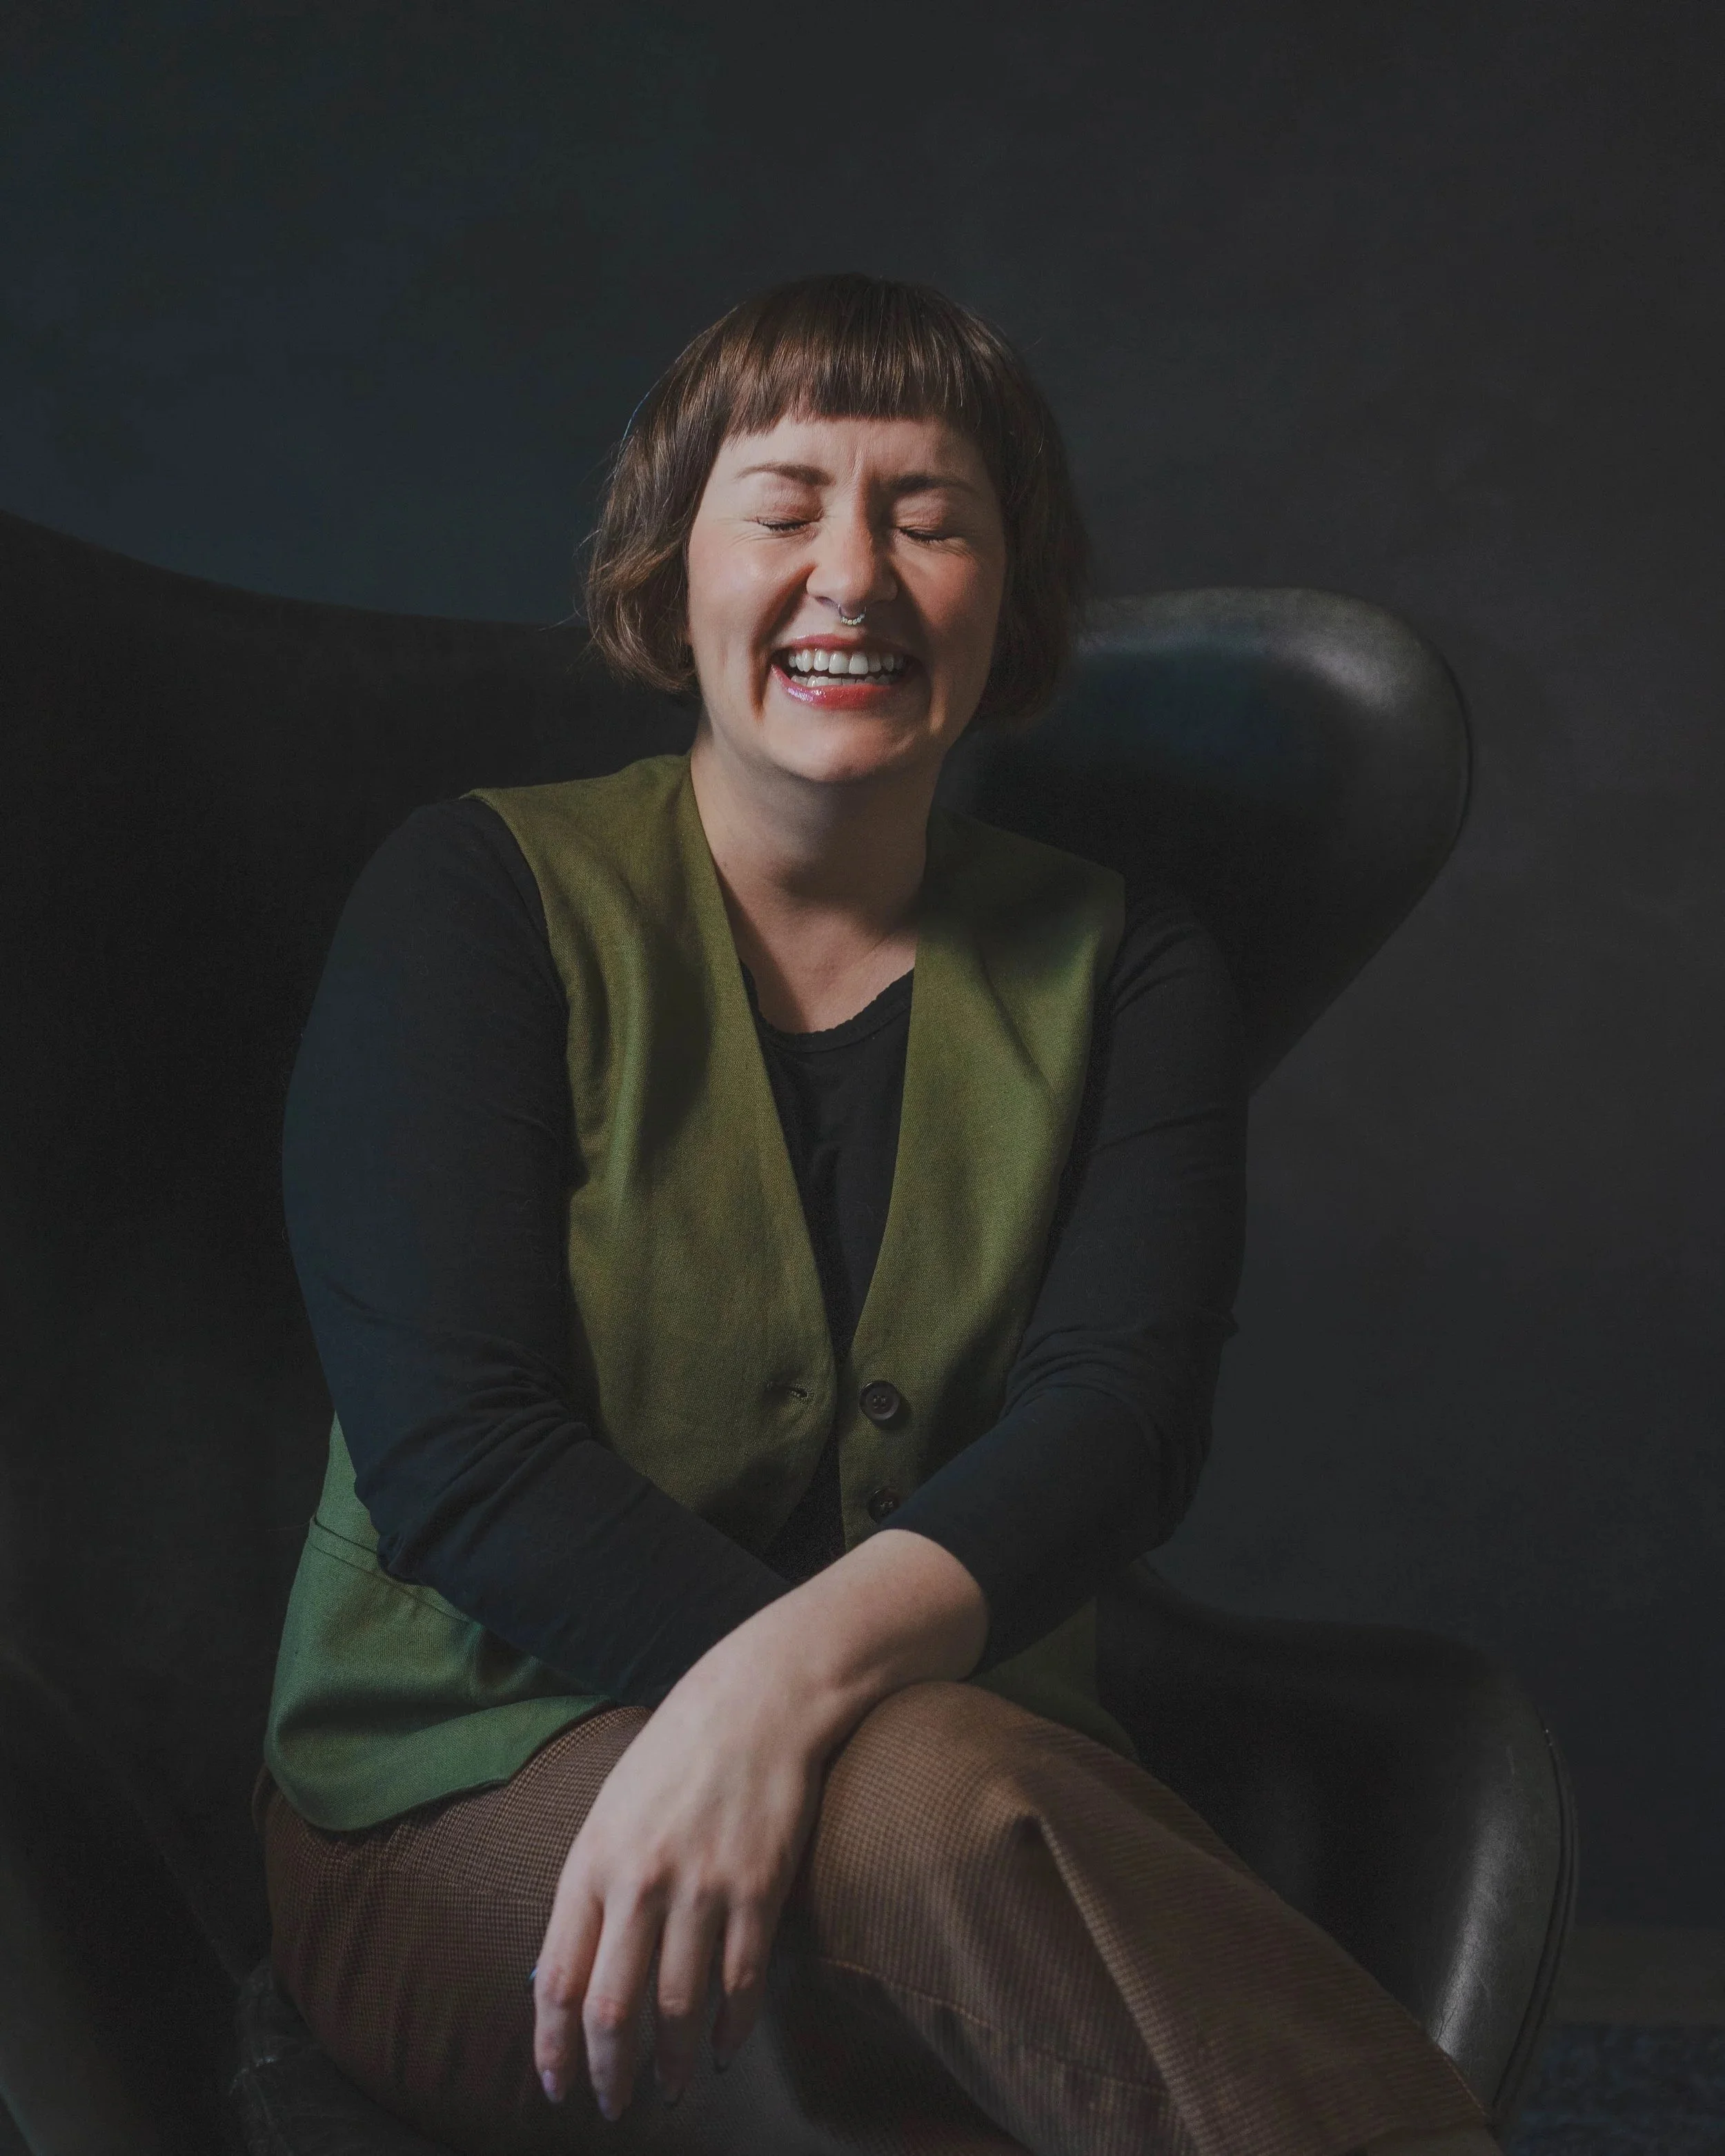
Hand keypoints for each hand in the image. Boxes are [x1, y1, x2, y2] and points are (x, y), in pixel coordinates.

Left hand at [531, 1629, 824, 2116]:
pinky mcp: (759, 1888)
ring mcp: (703, 1886)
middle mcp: (641, 1879)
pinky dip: (730, 2029)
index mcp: (591, 1860)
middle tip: (613, 2104)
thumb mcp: (611, 1808)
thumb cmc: (678, 1750)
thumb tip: (566, 1970)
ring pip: (678, 2007)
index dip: (552, 2048)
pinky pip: (740, 1982)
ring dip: (671, 2064)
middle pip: (612, 2009)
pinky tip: (721, 2048)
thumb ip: (591, 1885)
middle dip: (609, 2073)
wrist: (759, 1697)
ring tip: (670, 2088)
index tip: (556, 2086)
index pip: (556, 1980)